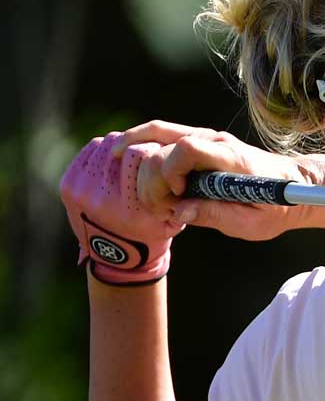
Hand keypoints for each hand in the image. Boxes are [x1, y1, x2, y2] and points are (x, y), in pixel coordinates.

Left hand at [60, 136, 180, 284]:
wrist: (116, 257)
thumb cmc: (152, 233)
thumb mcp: (173, 220)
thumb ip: (179, 195)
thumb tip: (174, 155)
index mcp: (132, 209)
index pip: (142, 154)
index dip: (155, 150)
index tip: (163, 157)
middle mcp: (104, 200)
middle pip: (123, 146)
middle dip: (138, 146)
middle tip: (147, 154)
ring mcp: (83, 191)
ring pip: (106, 143)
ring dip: (121, 146)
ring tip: (131, 158)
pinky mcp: (69, 184)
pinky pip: (92, 149)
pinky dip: (105, 150)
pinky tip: (115, 160)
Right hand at [118, 121, 318, 240]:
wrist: (294, 185)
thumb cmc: (276, 206)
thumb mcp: (253, 222)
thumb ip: (217, 215)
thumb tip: (179, 211)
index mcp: (232, 159)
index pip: (188, 149)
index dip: (171, 172)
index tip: (175, 197)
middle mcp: (216, 141)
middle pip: (165, 145)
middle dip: (152, 178)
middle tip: (160, 208)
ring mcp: (206, 137)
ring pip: (157, 132)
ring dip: (138, 158)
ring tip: (139, 191)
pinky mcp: (198, 141)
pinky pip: (161, 134)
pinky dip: (139, 142)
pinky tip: (122, 155)